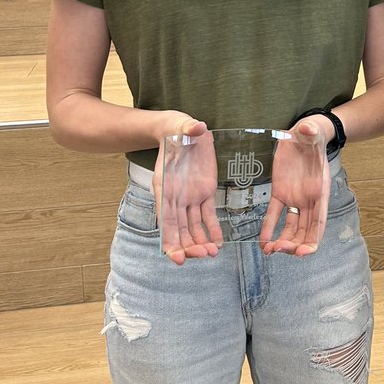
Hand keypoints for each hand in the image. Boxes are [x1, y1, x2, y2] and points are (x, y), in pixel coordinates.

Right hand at [154, 120, 222, 265]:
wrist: (184, 129)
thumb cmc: (178, 129)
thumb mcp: (182, 126)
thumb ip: (188, 127)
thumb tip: (197, 126)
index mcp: (164, 186)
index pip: (165, 218)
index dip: (169, 238)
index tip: (176, 257)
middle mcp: (175, 197)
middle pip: (179, 228)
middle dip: (188, 245)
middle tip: (202, 256)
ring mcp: (189, 197)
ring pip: (193, 227)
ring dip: (200, 242)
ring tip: (211, 253)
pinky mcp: (204, 193)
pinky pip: (207, 216)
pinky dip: (212, 230)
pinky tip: (219, 243)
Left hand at [260, 121, 329, 256]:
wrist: (302, 134)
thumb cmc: (311, 134)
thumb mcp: (312, 131)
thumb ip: (311, 130)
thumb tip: (309, 127)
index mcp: (319, 190)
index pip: (319, 221)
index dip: (314, 239)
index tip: (304, 252)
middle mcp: (309, 199)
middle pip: (304, 230)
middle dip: (295, 244)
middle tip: (280, 249)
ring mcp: (295, 198)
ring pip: (290, 227)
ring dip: (282, 241)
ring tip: (270, 250)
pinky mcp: (280, 193)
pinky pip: (274, 215)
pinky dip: (268, 228)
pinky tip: (262, 241)